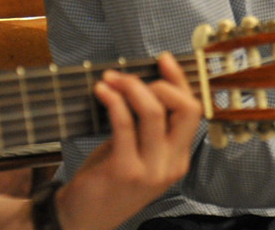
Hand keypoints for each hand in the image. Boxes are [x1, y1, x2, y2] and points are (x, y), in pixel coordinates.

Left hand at [55, 53, 202, 229]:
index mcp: (179, 159)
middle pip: (184, 108)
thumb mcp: (139, 154)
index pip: (193, 111)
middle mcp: (170, 165)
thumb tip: (146, 82)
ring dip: (130, 87)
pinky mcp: (124, 170)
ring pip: (153, 112)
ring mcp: (150, 170)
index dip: (179, 81)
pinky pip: (124, 123)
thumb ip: (149, 127)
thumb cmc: (108, 181)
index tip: (163, 60)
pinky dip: (113, 100)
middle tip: (131, 77)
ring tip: (110, 79)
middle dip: (160, 82)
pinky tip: (102, 91)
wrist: (81, 219)